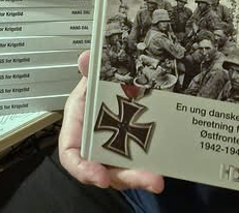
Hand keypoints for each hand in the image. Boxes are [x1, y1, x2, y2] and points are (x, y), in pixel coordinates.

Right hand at [58, 50, 165, 191]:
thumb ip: (89, 70)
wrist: (117, 89)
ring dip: (142, 177)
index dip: (83, 169)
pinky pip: (141, 163)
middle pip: (105, 171)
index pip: (72, 156)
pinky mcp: (133, 153)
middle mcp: (95, 148)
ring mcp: (114, 153)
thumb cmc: (97, 91)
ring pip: (125, 172)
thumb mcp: (92, 78)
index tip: (99, 177)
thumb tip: (86, 58)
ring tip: (158, 180)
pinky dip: (152, 166)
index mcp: (78, 130)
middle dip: (127, 177)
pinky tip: (165, 166)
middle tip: (148, 180)